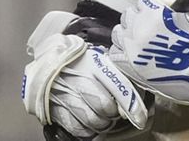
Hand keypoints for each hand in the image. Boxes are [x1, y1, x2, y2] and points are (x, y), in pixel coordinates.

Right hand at [23, 11, 149, 137]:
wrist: (48, 62)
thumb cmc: (79, 61)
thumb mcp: (99, 59)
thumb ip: (116, 75)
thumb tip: (136, 96)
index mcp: (93, 63)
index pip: (117, 86)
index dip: (131, 105)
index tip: (140, 117)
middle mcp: (79, 79)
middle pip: (105, 107)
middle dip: (113, 113)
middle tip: (114, 110)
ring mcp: (65, 95)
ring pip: (93, 120)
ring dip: (102, 123)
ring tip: (102, 116)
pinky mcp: (56, 109)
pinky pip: (78, 128)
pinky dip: (87, 130)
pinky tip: (89, 122)